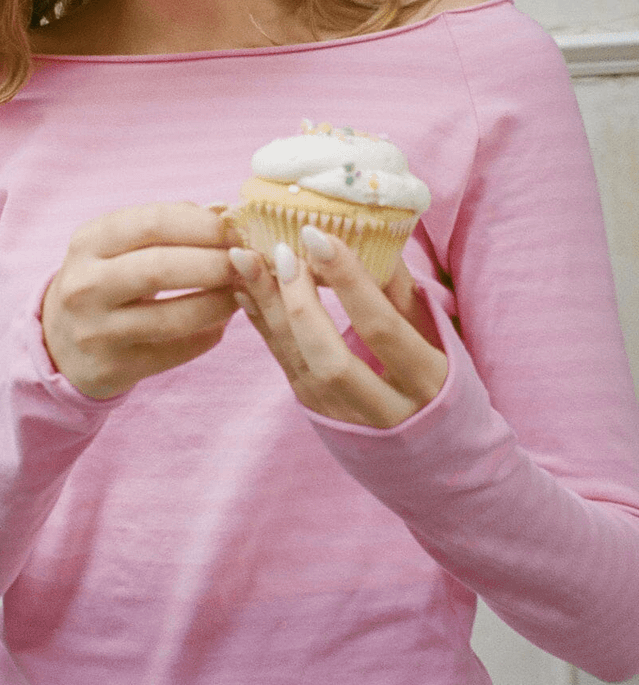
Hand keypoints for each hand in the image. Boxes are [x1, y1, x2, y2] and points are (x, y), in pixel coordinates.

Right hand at [42, 203, 239, 398]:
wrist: (59, 343)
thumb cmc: (106, 279)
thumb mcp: (121, 244)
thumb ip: (171, 223)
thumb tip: (226, 210)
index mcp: (89, 241)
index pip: (154, 222)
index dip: (203, 224)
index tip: (235, 228)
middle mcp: (85, 285)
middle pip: (162, 268)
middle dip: (215, 263)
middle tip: (246, 262)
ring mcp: (96, 330)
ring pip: (174, 317)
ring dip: (220, 302)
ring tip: (240, 292)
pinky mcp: (113, 368)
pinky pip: (176, 351)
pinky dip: (208, 334)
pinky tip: (220, 321)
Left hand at [229, 227, 447, 428]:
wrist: (433, 452)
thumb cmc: (440, 380)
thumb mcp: (436, 336)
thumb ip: (402, 289)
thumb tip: (369, 232)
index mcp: (427, 382)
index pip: (382, 327)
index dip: (349, 280)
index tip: (317, 235)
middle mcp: (384, 409)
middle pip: (331, 356)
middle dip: (300, 300)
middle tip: (279, 250)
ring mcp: (344, 416)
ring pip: (299, 363)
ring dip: (268, 308)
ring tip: (245, 261)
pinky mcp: (316, 413)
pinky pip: (284, 365)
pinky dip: (262, 322)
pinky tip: (245, 289)